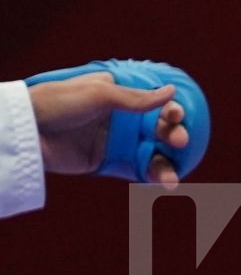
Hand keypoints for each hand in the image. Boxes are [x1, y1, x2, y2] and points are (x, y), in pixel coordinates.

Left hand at [28, 71, 188, 186]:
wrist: (25, 130)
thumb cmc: (59, 103)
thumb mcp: (99, 94)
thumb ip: (136, 99)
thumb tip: (172, 92)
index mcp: (121, 96)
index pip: (156, 103)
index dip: (171, 109)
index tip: (176, 115)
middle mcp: (123, 118)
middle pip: (158, 129)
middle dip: (173, 135)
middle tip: (180, 141)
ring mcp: (115, 141)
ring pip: (151, 152)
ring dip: (165, 164)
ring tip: (172, 179)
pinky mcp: (105, 163)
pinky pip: (135, 169)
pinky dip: (151, 177)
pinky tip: (164, 183)